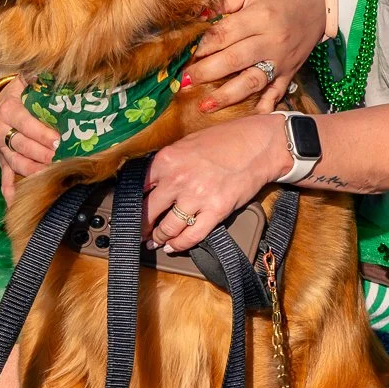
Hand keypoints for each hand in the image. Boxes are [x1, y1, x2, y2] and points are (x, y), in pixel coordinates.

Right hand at [0, 79, 56, 202]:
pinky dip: (9, 190)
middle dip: (41, 154)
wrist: (1, 102)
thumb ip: (37, 75)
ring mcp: (2, 148)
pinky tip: (15, 201)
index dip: (41, 132)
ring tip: (49, 175)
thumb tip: (53, 69)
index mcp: (9, 109)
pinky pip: (4, 177)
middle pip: (22, 146)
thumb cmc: (22, 92)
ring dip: (32, 171)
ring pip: (15, 163)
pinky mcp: (2, 160)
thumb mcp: (27, 79)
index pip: (25, 123)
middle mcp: (2, 130)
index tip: (58, 139)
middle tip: (60, 159)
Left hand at [142, 113, 287, 252]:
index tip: (129, 212)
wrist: (259, 144)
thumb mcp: (188, 143)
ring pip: (167, 227)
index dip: (131, 203)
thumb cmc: (227, 140)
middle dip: (141, 226)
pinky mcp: (216, 211)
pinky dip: (179, 245)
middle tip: (138, 232)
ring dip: (158, 238)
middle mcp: (178, 179)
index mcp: (167, 159)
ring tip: (155, 242)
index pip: (138, 188)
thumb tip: (151, 181)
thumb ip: (168, 163)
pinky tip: (174, 247)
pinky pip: (191, 236)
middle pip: (148, 211)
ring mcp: (196, 197)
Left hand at [186, 0, 326, 114]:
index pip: (224, 34)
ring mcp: (281, 60)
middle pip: (234, 60)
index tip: (184, 55)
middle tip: (184, 82)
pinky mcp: (289, 73)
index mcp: (260, 16)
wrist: (318, 5)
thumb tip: (196, 17)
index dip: (202, 46)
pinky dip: (263, 108)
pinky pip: (276, 94)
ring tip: (204, 106)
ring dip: (227, 96)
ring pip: (252, 82)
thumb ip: (223, 0)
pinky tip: (246, 118)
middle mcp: (272, 40)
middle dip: (206, 72)